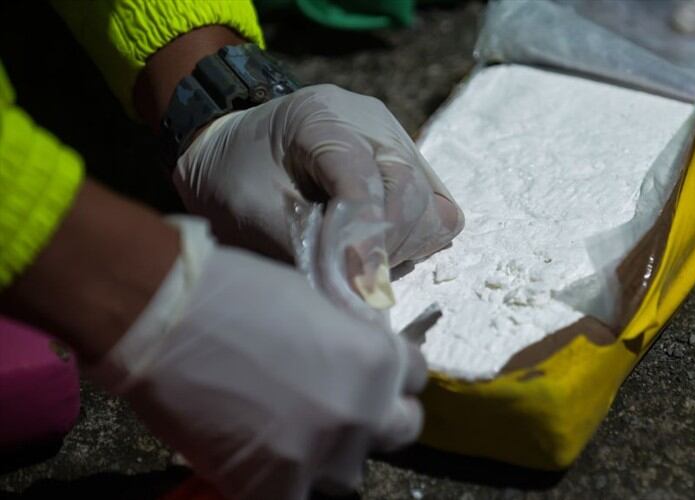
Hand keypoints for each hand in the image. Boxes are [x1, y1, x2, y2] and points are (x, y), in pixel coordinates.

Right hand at [90, 217, 426, 498]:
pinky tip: (256, 461)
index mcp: (378, 361)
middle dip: (374, 418)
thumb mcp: (316, 302)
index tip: (365, 373)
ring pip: (346, 474)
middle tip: (336, 408)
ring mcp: (319, 456)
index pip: (416, 378)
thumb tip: (353, 356)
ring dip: (327, 456)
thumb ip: (348, 338)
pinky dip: (277, 484)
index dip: (391, 374)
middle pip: (399, 431)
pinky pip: (293, 498)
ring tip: (289, 435)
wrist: (165, 316)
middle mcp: (363, 413)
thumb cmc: (236, 292)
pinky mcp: (271, 488)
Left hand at [173, 84, 463, 309]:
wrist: (231, 152)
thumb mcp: (249, 212)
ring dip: (404, 245)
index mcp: (321, 117)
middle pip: (409, 189)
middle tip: (354, 280)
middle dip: (385, 245)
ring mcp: (397, 140)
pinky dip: (416, 236)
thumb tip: (354, 291)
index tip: (360, 284)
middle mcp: (371, 121)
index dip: (364, 237)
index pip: (362, 178)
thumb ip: (303, 245)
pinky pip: (437, 208)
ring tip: (361, 262)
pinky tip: (379, 247)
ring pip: (432, 203)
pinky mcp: (410, 164)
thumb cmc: (232, 180)